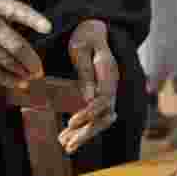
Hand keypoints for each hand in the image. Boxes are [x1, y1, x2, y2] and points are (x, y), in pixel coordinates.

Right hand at [0, 0, 51, 87]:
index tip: (48, 27)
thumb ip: (9, 9)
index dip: (33, 19)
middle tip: (41, 69)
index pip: (17, 11)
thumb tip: (33, 25)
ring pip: (6, 61)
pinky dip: (7, 79)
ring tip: (34, 76)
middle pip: (14, 44)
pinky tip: (19, 83)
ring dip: (22, 71)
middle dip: (31, 60)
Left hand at [59, 19, 118, 153]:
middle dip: (87, 132)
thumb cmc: (84, 36)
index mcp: (108, 71)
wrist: (92, 29)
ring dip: (84, 134)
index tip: (70, 122)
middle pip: (105, 115)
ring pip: (101, 119)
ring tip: (65, 145)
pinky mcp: (100, 96)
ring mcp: (107, 91)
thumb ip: (84, 71)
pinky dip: (82, 128)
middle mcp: (111, 84)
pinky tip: (65, 137)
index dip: (88, 113)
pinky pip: (95, 116)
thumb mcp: (80, 48)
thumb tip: (89, 97)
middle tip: (67, 144)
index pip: (104, 99)